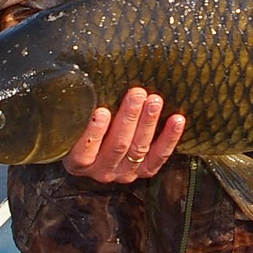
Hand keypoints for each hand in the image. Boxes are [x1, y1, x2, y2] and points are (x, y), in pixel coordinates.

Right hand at [62, 87, 184, 182]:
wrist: (97, 145)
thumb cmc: (82, 124)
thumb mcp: (74, 119)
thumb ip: (77, 107)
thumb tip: (80, 80)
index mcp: (78, 161)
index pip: (84, 150)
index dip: (94, 132)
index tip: (102, 111)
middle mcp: (101, 170)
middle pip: (117, 146)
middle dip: (129, 118)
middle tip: (137, 94)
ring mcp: (124, 173)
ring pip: (138, 149)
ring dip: (148, 123)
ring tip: (155, 100)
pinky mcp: (144, 171)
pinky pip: (159, 156)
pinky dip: (169, 138)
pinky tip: (178, 120)